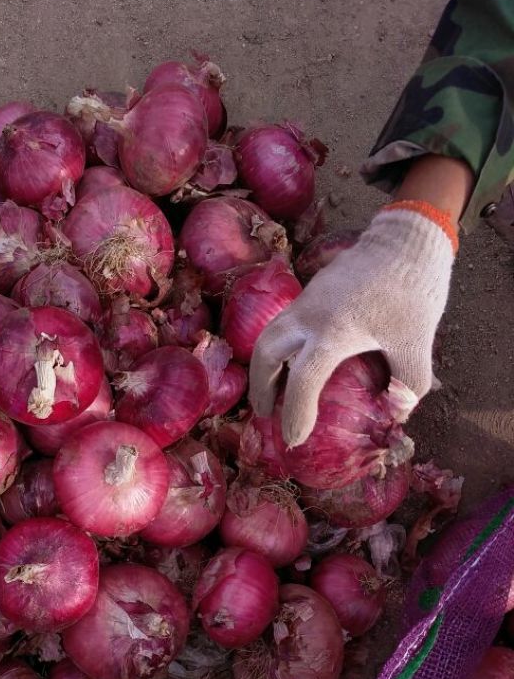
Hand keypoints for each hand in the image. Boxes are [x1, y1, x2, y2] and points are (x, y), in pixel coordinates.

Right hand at [248, 204, 455, 446]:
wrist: (407, 239)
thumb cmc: (413, 291)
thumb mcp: (416, 343)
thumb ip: (407, 384)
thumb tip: (395, 414)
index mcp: (333, 332)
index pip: (303, 382)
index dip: (295, 415)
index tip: (294, 439)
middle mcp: (309, 316)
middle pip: (266, 355)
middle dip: (261, 388)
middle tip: (266, 413)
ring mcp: (306, 301)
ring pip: (268, 336)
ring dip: (264, 367)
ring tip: (272, 391)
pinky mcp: (311, 291)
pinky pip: (284, 324)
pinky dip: (280, 348)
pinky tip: (294, 361)